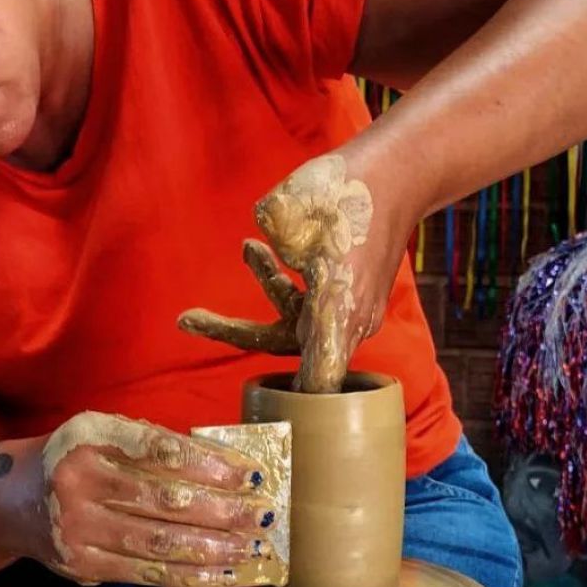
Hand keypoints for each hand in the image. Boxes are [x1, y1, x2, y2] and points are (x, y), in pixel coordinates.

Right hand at [38, 412, 277, 586]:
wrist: (9, 501)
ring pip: (159, 542)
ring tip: (251, 549)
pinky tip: (221, 574)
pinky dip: (188, 576)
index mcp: (91, 436)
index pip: (160, 451)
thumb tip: (227, 469)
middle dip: (223, 511)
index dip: (209, 465)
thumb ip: (154, 447)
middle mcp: (80, 480)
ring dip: (213, 549)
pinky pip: (146, 573)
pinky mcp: (83, 564)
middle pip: (165, 500)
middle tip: (265, 517)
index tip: (250, 475)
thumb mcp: (104, 435)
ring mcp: (79, 527)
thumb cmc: (77, 460)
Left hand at [179, 155, 402, 392]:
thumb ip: (271, 245)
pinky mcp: (348, 293)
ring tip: (249, 247)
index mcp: (336, 312)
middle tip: (186, 319)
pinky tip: (264, 248)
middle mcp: (347, 321)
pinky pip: (309, 303)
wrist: (399, 172)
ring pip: (296, 319)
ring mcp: (350, 309)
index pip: (315, 381)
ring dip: (268, 288)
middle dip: (234, 330)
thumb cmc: (346, 191)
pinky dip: (286, 284)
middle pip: (286, 345)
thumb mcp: (291, 212)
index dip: (289, 400)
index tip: (264, 414)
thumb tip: (263, 248)